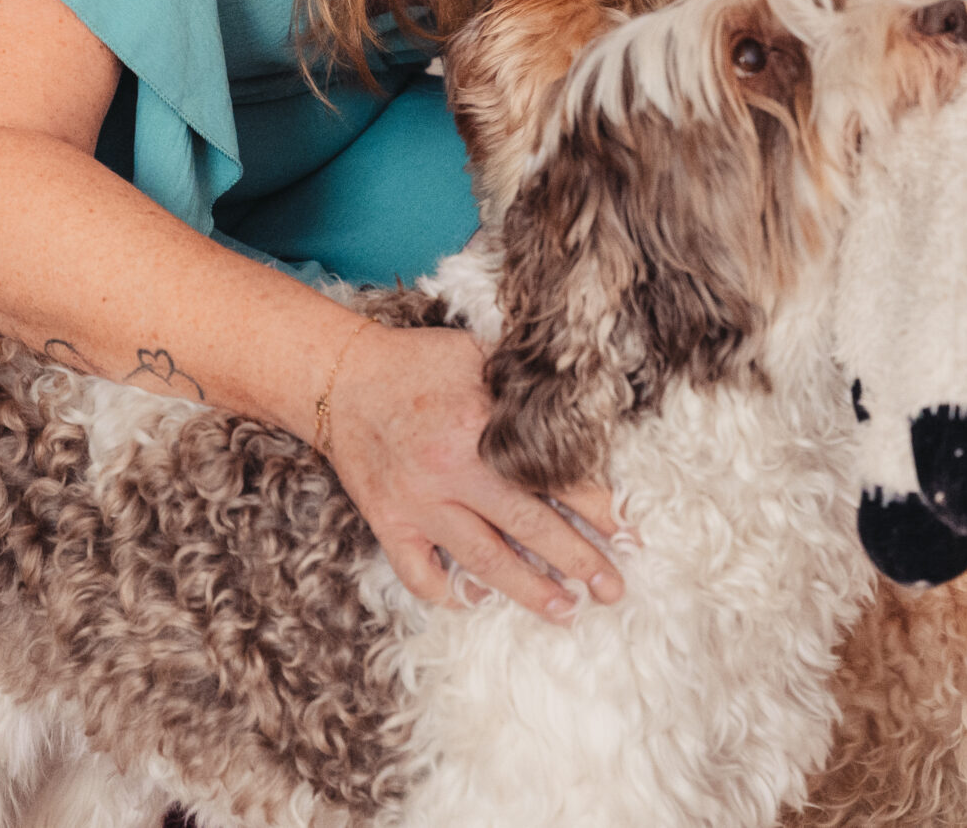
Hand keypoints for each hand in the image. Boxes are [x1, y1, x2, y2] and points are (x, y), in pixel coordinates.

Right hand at [320, 323, 622, 623]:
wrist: (340, 378)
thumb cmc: (416, 363)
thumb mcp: (476, 355)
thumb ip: (521, 384)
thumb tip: (577, 397)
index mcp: (484, 427)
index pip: (556, 476)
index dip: (598, 507)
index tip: (627, 533)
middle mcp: (454, 471)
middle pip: (529, 527)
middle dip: (577, 561)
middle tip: (613, 589)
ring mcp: (420, 503)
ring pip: (483, 559)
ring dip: (528, 589)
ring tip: (565, 610)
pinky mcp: (389, 522)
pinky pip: (419, 572)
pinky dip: (447, 592)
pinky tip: (476, 601)